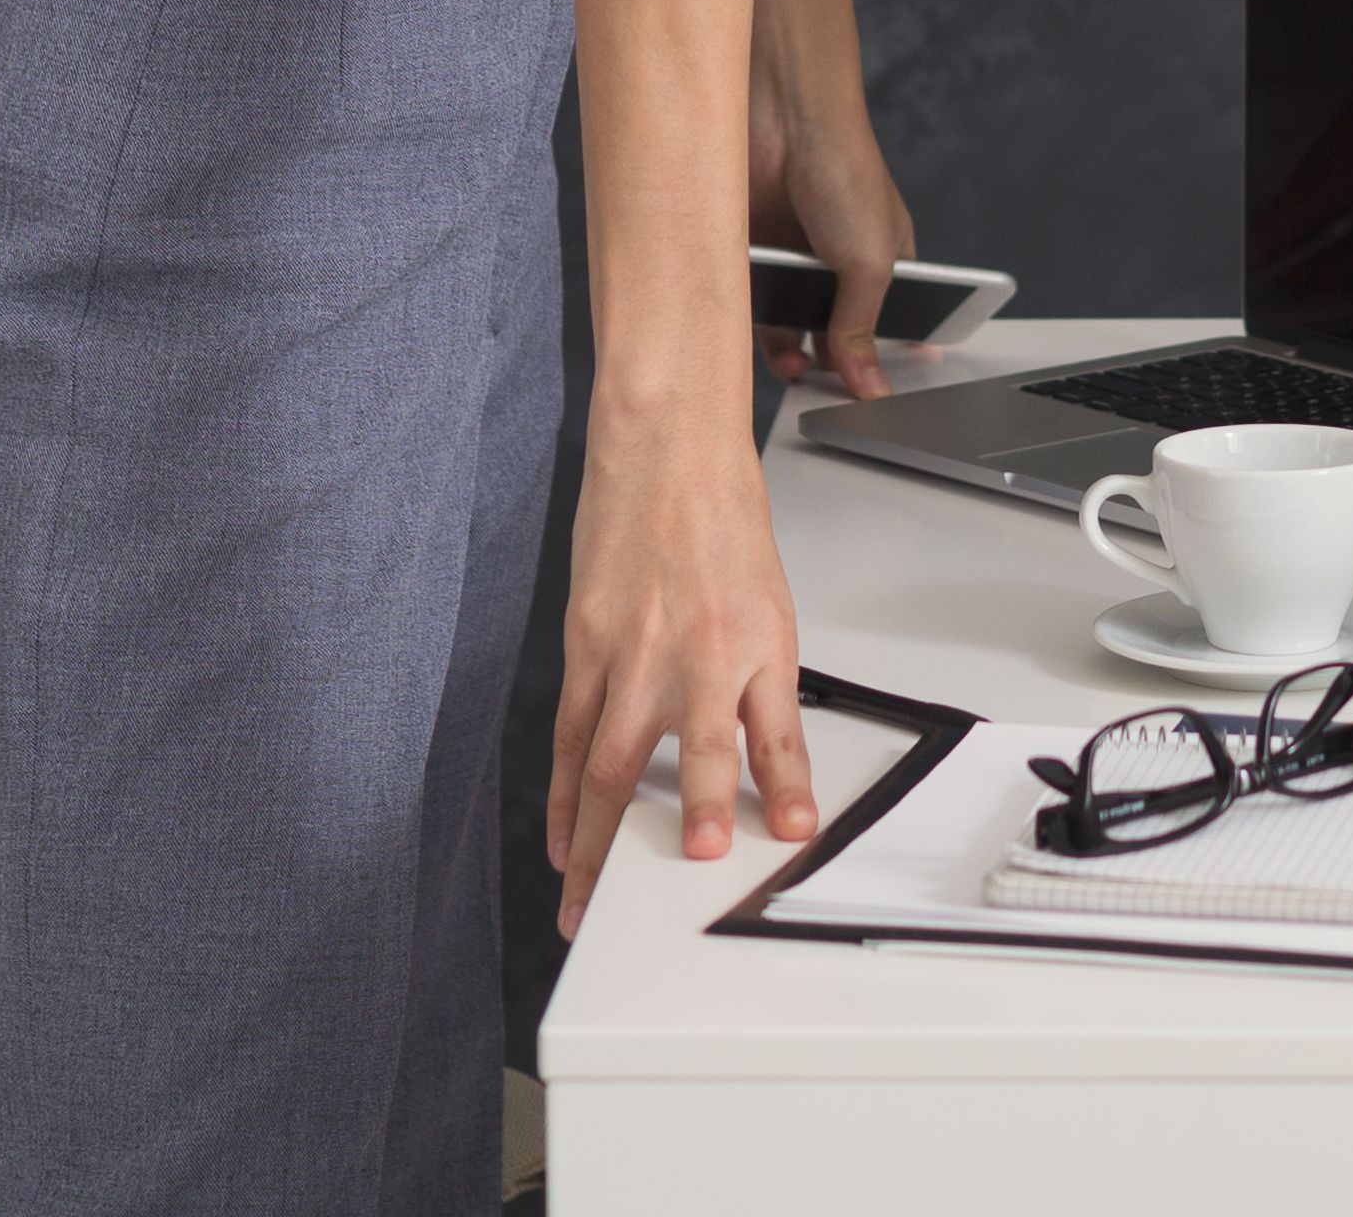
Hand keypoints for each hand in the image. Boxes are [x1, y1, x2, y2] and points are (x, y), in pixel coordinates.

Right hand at [545, 412, 815, 937]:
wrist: (663, 453)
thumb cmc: (721, 522)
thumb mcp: (770, 609)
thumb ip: (765, 696)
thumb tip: (767, 772)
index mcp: (754, 641)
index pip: (773, 729)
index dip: (781, 785)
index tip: (787, 832)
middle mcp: (693, 651)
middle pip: (687, 755)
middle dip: (680, 827)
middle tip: (672, 884)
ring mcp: (630, 651)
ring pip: (611, 763)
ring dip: (598, 840)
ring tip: (586, 901)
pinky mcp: (584, 645)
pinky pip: (571, 736)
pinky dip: (565, 794)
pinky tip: (566, 836)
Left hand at [749, 103, 915, 397]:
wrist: (782, 117)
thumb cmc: (844, 169)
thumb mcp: (870, 263)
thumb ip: (863, 328)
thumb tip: (869, 384)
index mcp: (883, 262)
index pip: (885, 327)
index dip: (878, 362)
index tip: (870, 399)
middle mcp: (837, 264)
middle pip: (832, 336)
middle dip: (829, 365)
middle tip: (825, 387)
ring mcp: (793, 260)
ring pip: (786, 328)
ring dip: (788, 353)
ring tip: (793, 367)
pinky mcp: (751, 256)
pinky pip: (747, 306)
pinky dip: (750, 325)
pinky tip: (756, 333)